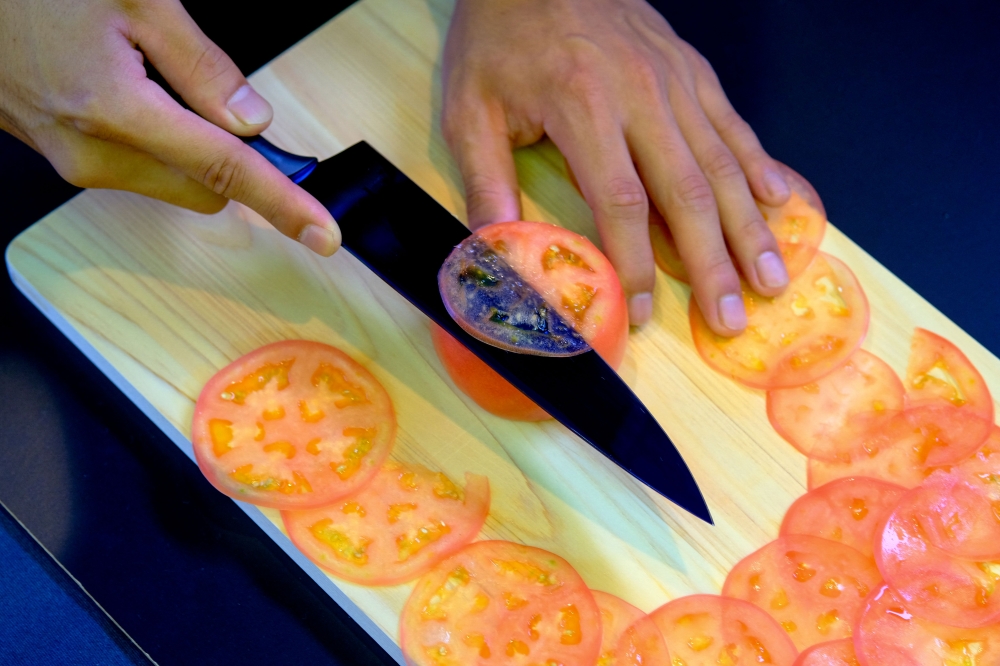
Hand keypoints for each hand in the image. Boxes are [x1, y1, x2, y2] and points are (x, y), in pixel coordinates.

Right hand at [0, 0, 339, 255]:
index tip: (322, 233)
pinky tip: (122, 88)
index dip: (283, 203)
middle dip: (226, 158)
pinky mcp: (58, 158)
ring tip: (146, 77)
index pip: (225, 171)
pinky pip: (131, 168)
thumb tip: (252, 121)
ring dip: (185, 149)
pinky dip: (150, 141)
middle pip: (203, 189)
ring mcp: (70, 162)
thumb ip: (202, 66)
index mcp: (116, 112)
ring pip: (168, 182)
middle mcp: (90, 154)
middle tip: (216, 101)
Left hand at [442, 0, 791, 332]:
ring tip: (771, 277)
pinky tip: (781, 202)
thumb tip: (495, 253)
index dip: (636, 263)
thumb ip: (486, 182)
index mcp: (584, 108)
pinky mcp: (693, 70)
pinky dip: (759, 165)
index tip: (643, 310)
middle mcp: (643, 96)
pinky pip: (734, 123)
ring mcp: (676, 81)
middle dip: (714, 263)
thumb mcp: (470, 108)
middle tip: (733, 318)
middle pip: (688, 193)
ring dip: (750, 227)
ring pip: (723, 164)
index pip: (621, 203)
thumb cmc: (501, 38)